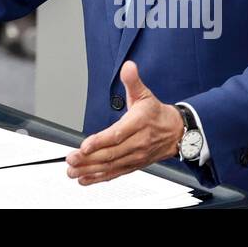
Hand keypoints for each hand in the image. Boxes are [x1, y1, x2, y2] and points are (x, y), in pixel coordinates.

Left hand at [65, 61, 184, 185]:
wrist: (176, 133)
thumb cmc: (156, 114)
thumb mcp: (145, 94)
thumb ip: (133, 81)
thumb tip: (128, 67)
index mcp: (138, 123)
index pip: (117, 134)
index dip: (100, 141)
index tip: (84, 145)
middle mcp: (137, 143)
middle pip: (111, 153)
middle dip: (89, 158)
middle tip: (71, 159)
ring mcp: (135, 156)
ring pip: (111, 166)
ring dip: (90, 170)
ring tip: (73, 171)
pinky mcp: (133, 165)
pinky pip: (115, 173)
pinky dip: (99, 178)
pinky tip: (85, 179)